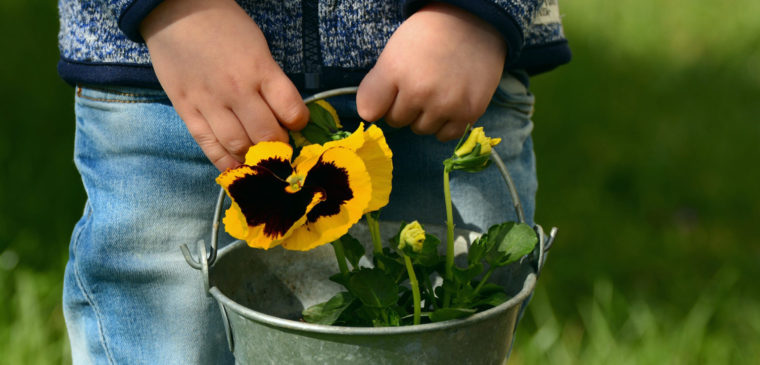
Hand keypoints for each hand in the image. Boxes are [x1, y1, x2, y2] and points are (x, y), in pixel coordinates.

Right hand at [141, 0, 308, 170]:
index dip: (299, 123)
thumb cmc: (223, 25)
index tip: (296, 124)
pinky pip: (208, 145)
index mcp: (259, 69)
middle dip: (279, 147)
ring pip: (239, 145)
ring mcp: (209, 102)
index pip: (291, 110)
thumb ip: (270, 79)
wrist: (175, 11)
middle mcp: (237, 89)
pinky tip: (236, 167)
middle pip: (267, 135)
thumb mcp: (258, 46)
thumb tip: (283, 113)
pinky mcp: (187, 110)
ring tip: (259, 157)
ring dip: (254, 157)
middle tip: (279, 146)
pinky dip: (224, 162)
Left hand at [356, 3, 506, 140]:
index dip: (379, 101)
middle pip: (397, 121)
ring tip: (437, 91)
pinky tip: (450, 104)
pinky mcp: (469, 113)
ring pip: (421, 129)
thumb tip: (369, 116)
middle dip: (404, 107)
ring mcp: (445, 105)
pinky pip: (445, 135)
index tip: (391, 91)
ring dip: (425, 116)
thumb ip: (375, 86)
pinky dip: (445, 124)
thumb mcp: (393, 51)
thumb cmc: (429, 37)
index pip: (369, 110)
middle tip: (420, 84)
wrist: (474, 25)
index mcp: (395, 70)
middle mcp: (419, 91)